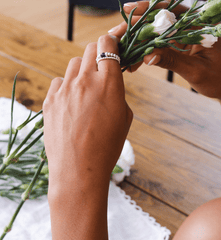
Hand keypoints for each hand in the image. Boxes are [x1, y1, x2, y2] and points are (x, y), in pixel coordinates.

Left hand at [43, 35, 132, 199]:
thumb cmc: (108, 147)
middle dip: (98, 54)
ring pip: (73, 65)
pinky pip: (58, 82)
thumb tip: (109, 84)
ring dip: (82, 71)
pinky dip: (67, 87)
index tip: (113, 48)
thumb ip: (118, 93)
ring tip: (87, 91)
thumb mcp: (125, 118)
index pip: (107, 44)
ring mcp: (64, 89)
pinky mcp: (50, 100)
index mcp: (108, 83)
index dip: (111, 43)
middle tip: (102, 69)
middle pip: (89, 49)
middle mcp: (84, 80)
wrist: (79, 169)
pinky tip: (73, 103)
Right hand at [110, 1, 220, 102]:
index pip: (172, 9)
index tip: (129, 9)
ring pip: (161, 32)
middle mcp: (195, 26)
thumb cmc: (220, 80)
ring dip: (142, 40)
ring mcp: (189, 35)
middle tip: (118, 33)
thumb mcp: (196, 72)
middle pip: (162, 20)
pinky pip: (165, 44)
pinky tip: (138, 58)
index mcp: (202, 25)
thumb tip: (147, 56)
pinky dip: (152, 50)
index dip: (148, 8)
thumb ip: (173, 61)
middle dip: (139, 26)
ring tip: (124, 48)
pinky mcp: (186, 45)